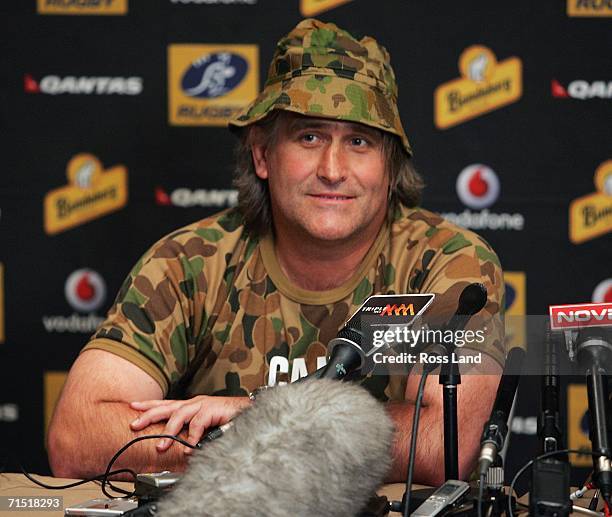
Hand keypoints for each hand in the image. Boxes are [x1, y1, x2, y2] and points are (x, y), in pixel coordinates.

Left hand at [129, 395, 250, 453]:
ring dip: (169, 431)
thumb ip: (191, 431)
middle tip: (135, 424)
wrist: (248, 410)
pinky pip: (197, 425)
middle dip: (149, 415)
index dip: (149, 405)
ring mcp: (202, 405)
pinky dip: (191, 438)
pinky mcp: (211, 410)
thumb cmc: (227, 417)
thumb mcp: (204, 424)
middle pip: (167, 406)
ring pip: (180, 414)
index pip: (166, 403)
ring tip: (161, 446)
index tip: (133, 406)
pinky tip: (188, 448)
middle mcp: (194, 402)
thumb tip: (178, 444)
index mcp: (191, 405)